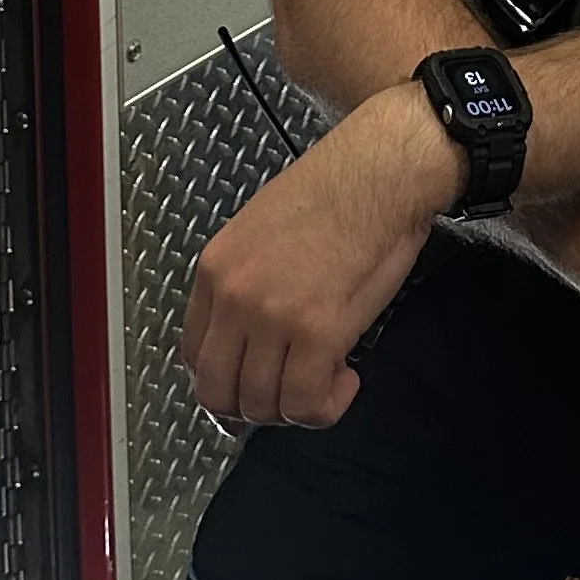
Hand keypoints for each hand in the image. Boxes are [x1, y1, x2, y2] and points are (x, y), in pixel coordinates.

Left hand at [182, 87, 460, 428]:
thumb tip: (254, 335)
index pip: (194, 354)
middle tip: (288, 397)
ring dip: (295, 407)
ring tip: (327, 383)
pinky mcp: (318, 332)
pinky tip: (345, 382)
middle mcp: (234, 296)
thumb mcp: (263, 229)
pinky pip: (305, 402)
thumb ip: (248, 281)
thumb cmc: (340, 188)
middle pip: (217, 392)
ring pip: (261, 404)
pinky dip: (325, 408)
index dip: (226, 381)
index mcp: (217, 268)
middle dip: (253, 408)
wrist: (384, 171)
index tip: (252, 384)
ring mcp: (272, 317)